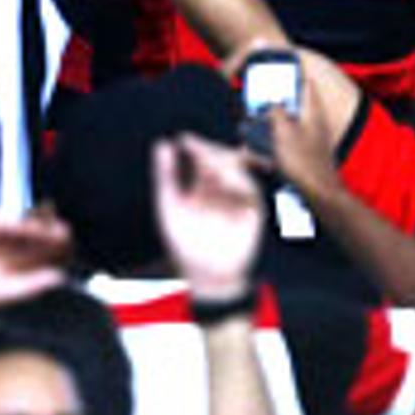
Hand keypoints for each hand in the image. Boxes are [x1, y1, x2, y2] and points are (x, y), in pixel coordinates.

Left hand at [154, 134, 264, 295]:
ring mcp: (237, 199)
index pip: (203, 158)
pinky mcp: (253, 211)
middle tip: (199, 149)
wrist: (205, 275)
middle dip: (211, 151)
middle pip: (223, 159)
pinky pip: (251, 190)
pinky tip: (225, 180)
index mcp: (202, 186)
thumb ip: (165, 174)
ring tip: (209, 165)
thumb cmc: (184, 244)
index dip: (196, 146)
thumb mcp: (169, 205)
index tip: (184, 139)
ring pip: (238, 171)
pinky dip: (239, 182)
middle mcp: (221, 189)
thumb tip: (162, 143)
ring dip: (224, 164)